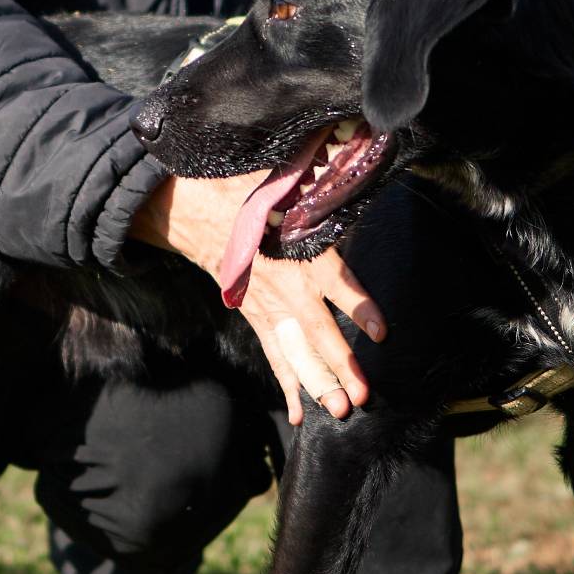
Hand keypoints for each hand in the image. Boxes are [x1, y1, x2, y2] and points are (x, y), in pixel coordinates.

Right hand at [131, 175, 384, 423]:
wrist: (193, 212)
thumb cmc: (244, 193)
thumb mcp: (281, 183)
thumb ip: (318, 182)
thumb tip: (349, 159)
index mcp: (298, 253)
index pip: (335, 285)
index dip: (359, 308)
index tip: (381, 330)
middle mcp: (286, 288)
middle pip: (317, 334)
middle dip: (340, 367)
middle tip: (361, 396)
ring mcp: (270, 309)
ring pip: (296, 354)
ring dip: (317, 385)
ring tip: (339, 412)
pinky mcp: (258, 319)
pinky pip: (275, 358)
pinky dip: (288, 386)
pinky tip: (302, 414)